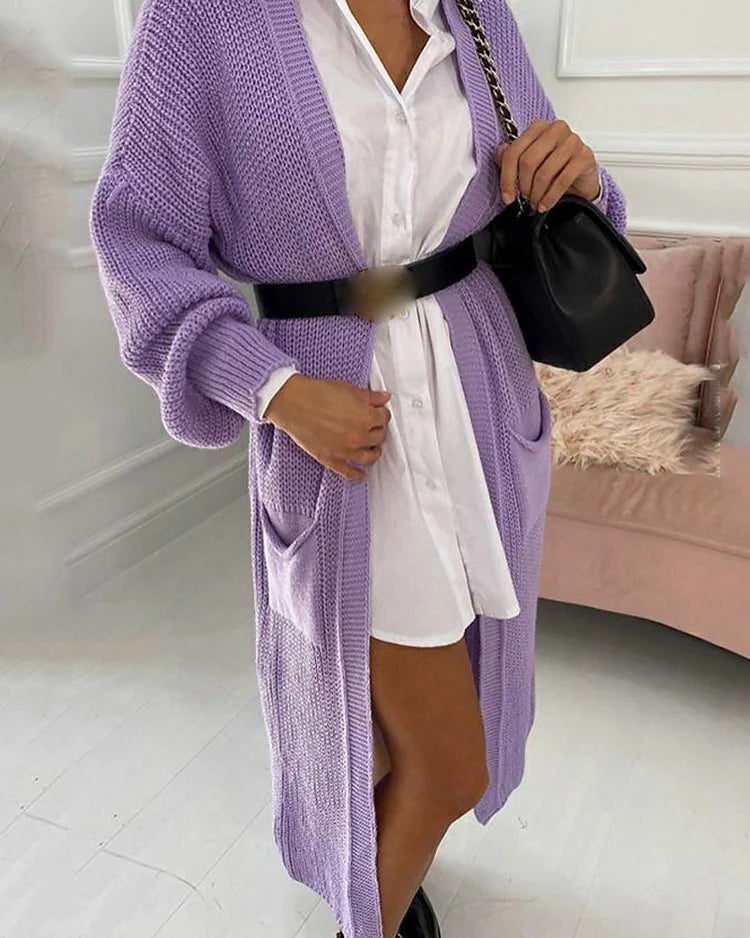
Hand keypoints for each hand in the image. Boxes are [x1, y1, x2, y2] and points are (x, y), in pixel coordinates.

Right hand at [265, 373, 391, 480]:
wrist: (294, 403)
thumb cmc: (318, 393)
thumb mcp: (348, 389)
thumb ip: (370, 396)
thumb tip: (384, 397)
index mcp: (366, 417)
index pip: (384, 418)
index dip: (382, 413)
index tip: (378, 413)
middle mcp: (359, 436)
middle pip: (379, 437)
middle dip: (378, 431)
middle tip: (374, 427)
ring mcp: (346, 450)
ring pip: (369, 457)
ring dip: (374, 453)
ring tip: (374, 449)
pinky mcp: (331, 459)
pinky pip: (349, 472)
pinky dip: (357, 475)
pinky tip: (362, 474)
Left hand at [495, 119, 599, 212]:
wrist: (582, 180)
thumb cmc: (556, 169)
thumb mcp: (531, 163)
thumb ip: (512, 157)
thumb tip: (499, 152)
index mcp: (539, 127)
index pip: (514, 151)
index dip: (507, 177)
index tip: (507, 196)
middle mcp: (556, 130)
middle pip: (528, 161)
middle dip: (523, 186)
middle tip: (525, 199)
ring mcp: (572, 141)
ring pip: (544, 172)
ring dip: (537, 194)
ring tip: (535, 203)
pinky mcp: (584, 157)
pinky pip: (562, 181)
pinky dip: (550, 197)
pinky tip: (545, 205)